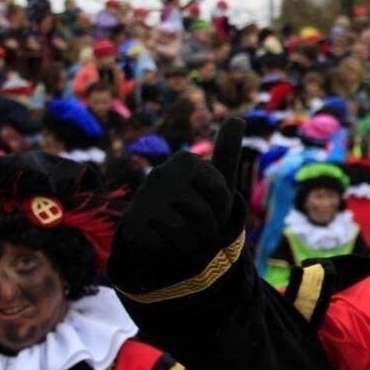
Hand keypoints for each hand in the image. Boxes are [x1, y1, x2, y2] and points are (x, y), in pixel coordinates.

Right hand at [108, 118, 245, 297]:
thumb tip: (237, 118)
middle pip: (204, 216)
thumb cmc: (198, 204)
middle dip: (208, 230)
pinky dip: (172, 251)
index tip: (213, 207)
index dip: (223, 210)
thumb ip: (227, 150)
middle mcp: (161, 173)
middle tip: (198, 227)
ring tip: (185, 237)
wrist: (165, 232)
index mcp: (185, 160)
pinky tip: (166, 243)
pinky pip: (165, 246)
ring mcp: (143, 198)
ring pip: (184, 233)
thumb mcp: (216, 179)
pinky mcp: (131, 224)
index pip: (222, 196)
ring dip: (191, 244)